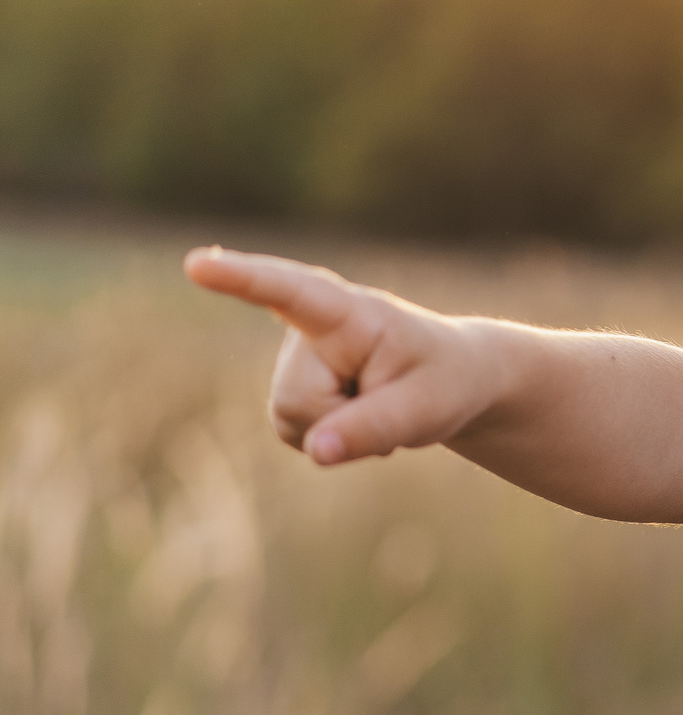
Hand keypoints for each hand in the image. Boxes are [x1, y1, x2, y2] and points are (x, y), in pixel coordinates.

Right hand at [184, 246, 504, 465]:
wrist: (451, 382)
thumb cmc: (444, 382)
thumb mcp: (427, 408)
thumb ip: (374, 427)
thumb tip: (316, 450)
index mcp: (351, 311)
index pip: (291, 292)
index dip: (241, 278)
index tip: (198, 264)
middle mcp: (310, 326)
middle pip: (298, 399)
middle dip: (344, 421)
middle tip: (393, 402)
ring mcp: (295, 357)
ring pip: (293, 421)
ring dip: (340, 430)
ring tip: (379, 405)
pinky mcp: (291, 386)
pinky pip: (295, 433)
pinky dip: (330, 439)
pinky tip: (359, 417)